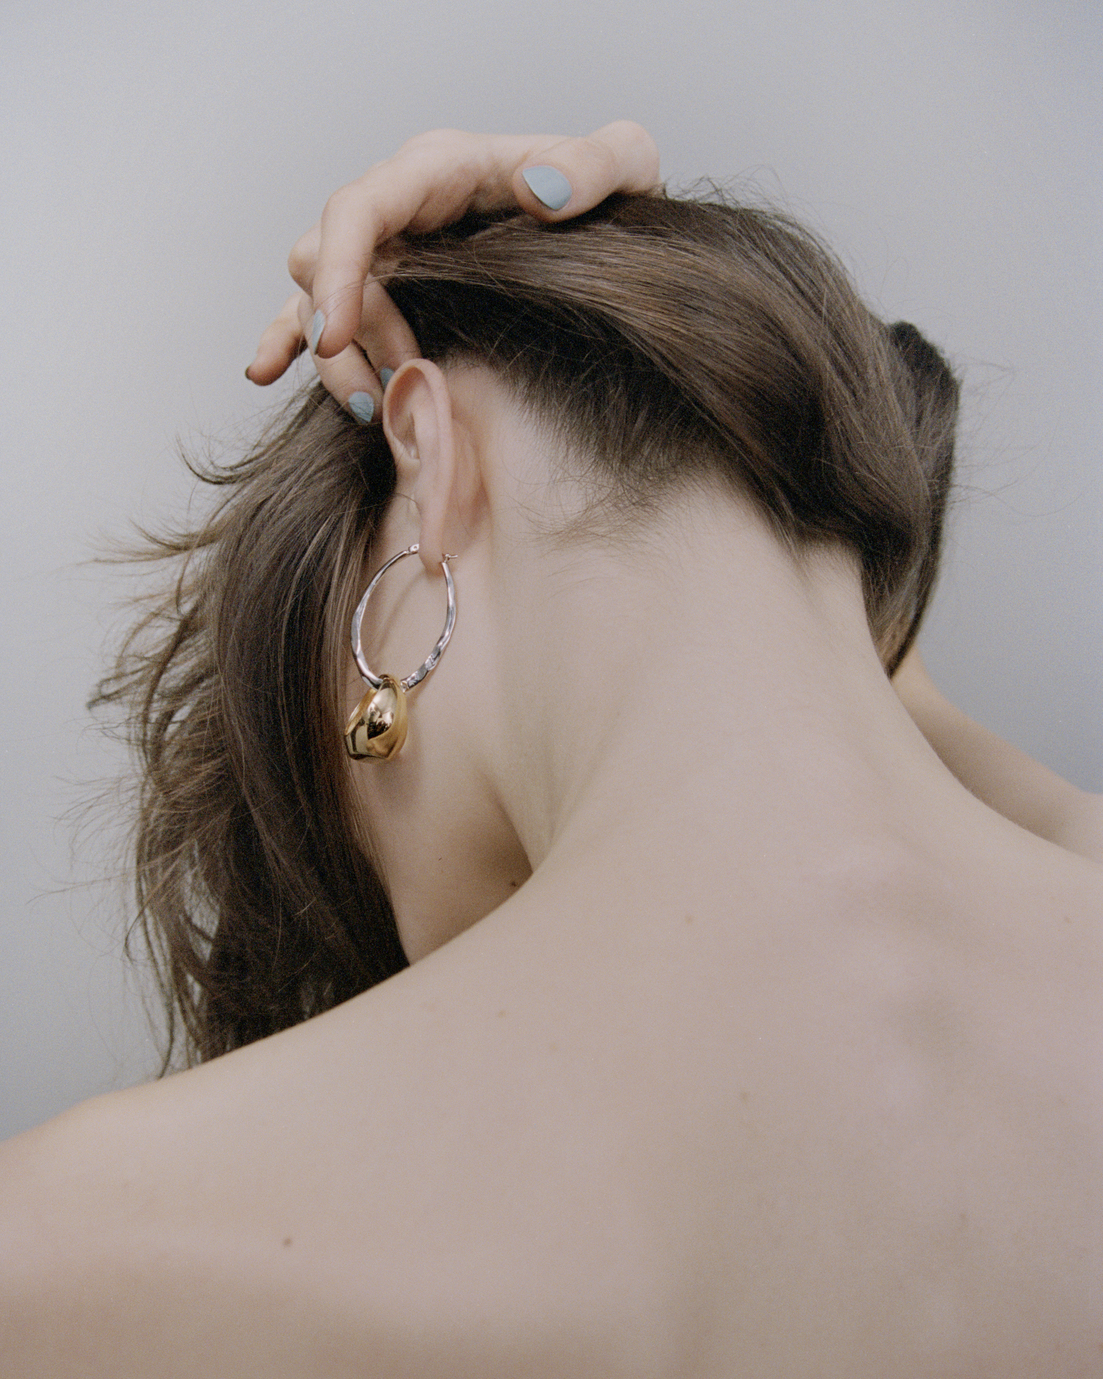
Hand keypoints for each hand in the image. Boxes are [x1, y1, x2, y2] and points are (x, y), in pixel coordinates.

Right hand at [245, 123, 660, 418]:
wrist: (606, 235)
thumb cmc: (609, 198)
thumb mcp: (625, 165)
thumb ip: (596, 165)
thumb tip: (540, 191)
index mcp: (438, 170)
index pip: (357, 209)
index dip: (336, 270)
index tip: (336, 331)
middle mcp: (397, 208)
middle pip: (320, 259)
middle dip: (350, 330)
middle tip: (403, 381)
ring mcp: (384, 254)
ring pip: (315, 301)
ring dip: (336, 358)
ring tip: (377, 406)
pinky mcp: (382, 294)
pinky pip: (314, 314)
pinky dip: (288, 341)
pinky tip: (268, 372)